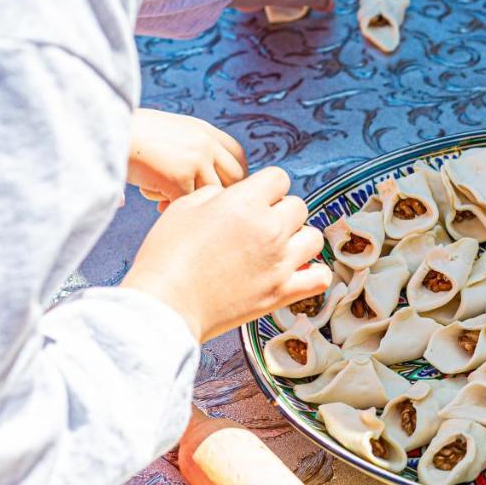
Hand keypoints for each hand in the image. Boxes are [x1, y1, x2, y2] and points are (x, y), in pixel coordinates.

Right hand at [121, 167, 331, 341]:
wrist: (165, 306)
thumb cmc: (166, 255)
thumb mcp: (184, 207)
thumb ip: (215, 194)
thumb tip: (231, 195)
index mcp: (245, 203)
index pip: (279, 178)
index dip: (266, 187)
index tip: (255, 199)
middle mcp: (270, 229)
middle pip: (298, 206)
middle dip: (280, 211)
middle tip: (259, 226)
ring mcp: (280, 262)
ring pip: (314, 237)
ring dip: (299, 238)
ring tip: (278, 248)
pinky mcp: (282, 293)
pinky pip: (319, 278)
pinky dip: (314, 274)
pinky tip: (299, 272)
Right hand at [127, 109, 247, 210]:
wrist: (103, 131)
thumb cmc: (132, 136)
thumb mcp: (171, 133)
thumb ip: (193, 150)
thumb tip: (212, 185)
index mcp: (206, 130)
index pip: (238, 157)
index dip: (233, 176)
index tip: (219, 189)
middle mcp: (206, 143)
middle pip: (235, 178)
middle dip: (221, 195)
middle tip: (200, 204)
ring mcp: (196, 160)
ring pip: (212, 195)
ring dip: (193, 203)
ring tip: (166, 199)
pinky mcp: (179, 178)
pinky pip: (188, 204)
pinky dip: (172, 206)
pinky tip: (156, 200)